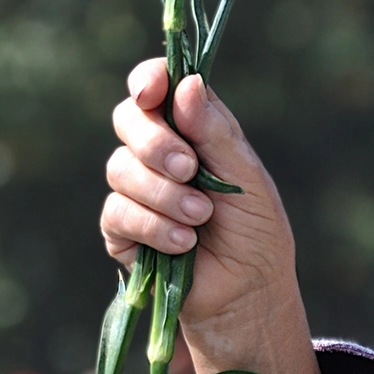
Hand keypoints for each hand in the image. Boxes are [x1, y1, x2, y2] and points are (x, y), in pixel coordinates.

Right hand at [101, 60, 299, 332]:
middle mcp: (158, 152)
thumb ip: (215, 131)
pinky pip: (117, 213)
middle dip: (155, 143)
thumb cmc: (256, 231)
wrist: (249, 294)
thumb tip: (187, 84)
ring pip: (120, 169)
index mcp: (191, 129)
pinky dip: (153, 226)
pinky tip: (184, 243)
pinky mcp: (121, 230)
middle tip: (189, 168)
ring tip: (201, 218)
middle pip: (128, 120)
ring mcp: (136, 190)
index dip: (148, 79)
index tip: (151, 91)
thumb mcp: (246, 176)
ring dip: (164, 195)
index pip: (157, 87)